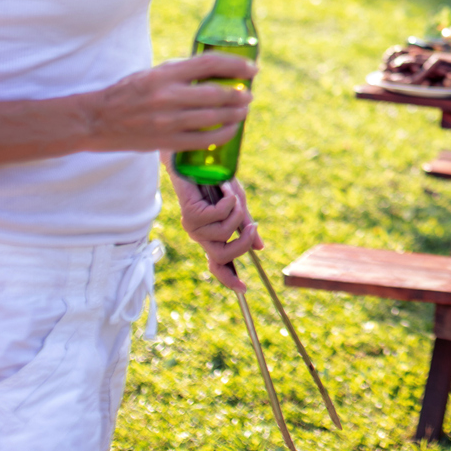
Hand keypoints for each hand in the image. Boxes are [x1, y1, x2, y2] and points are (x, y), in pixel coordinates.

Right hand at [82, 52, 254, 153]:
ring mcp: (168, 121)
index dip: (236, 65)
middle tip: (249, 93)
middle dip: (239, 93)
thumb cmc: (127, 93)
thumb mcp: (153, 73)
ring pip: (214, 117)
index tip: (251, 68)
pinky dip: (222, 135)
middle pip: (217, 93)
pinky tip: (230, 130)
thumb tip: (215, 71)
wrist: (97, 120)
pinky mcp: (167, 141)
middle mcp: (168, 96)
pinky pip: (204, 140)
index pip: (209, 63)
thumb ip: (181, 73)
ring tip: (243, 110)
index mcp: (165, 74)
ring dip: (235, 114)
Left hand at [169, 169, 263, 294]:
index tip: (243, 288)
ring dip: (236, 213)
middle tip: (252, 227)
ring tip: (232, 196)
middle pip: (221, 257)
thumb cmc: (217, 183)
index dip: (228, 279)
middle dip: (242, 244)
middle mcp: (199, 236)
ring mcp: (192, 226)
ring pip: (223, 234)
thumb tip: (260, 247)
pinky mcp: (190, 214)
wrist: (197, 161)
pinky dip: (228, 201)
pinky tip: (224, 189)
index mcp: (210, 237)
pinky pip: (218, 215)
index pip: (216, 265)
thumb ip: (245, 226)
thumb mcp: (237, 206)